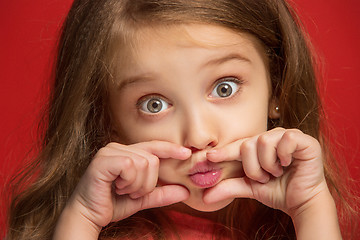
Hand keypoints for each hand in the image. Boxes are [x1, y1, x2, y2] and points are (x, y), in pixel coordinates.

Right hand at [64, 141, 190, 228]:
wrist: (89, 215)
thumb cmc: (112, 204)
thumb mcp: (142, 198)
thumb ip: (161, 193)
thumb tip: (185, 192)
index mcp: (127, 153)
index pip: (154, 146)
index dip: (170, 149)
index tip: (186, 153)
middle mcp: (118, 147)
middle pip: (152, 159)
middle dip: (147, 183)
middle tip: (130, 192)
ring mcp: (109, 151)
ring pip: (143, 163)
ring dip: (137, 185)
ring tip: (122, 190)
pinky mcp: (103, 159)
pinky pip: (130, 166)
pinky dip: (128, 182)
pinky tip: (116, 187)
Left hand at [204, 127, 328, 215]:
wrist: (302, 203)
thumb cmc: (277, 191)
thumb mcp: (250, 188)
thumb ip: (229, 187)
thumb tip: (205, 197)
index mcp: (258, 147)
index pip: (237, 145)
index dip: (224, 152)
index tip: (209, 157)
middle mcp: (272, 138)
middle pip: (248, 144)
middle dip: (253, 168)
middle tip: (264, 177)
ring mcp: (288, 136)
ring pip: (263, 141)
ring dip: (268, 164)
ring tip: (277, 172)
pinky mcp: (305, 140)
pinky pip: (285, 138)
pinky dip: (283, 155)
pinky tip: (288, 164)